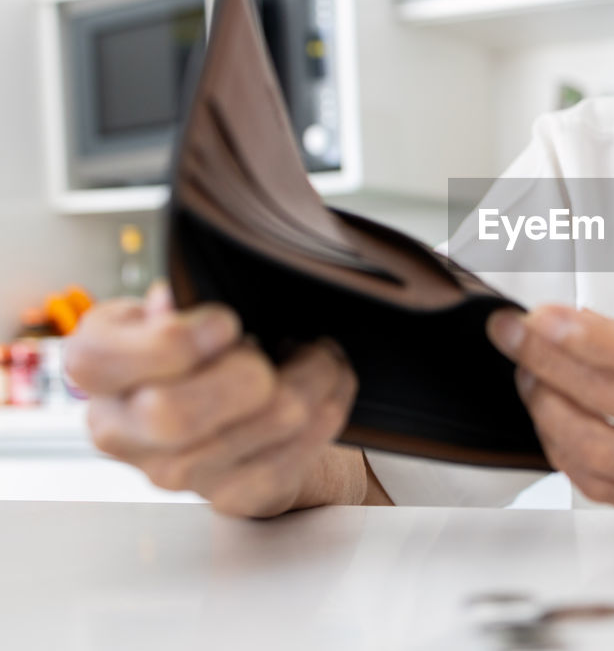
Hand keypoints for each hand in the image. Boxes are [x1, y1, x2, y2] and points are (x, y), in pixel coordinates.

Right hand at [65, 284, 365, 516]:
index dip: (173, 340)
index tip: (224, 324)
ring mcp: (176, 474)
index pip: (100, 362)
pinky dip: (332, 403)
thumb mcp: (169, 312)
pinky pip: (303, 445)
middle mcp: (123, 430)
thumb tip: (169, 303)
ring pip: (273, 418)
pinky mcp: (235, 495)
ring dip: (315, 374)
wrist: (230, 416)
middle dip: (250, 368)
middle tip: (273, 345)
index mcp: (95, 369)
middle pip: (177, 413)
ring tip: (314, 356)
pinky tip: (323, 386)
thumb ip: (168, 307)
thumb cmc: (197, 351)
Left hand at [487, 306, 613, 526]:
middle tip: (513, 335)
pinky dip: (565, 450)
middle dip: (550, 363)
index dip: (588, 336)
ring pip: (598, 453)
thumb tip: (584, 322)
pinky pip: (601, 487)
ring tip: (531, 375)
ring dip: (548, 410)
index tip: (541, 315)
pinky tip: (554, 418)